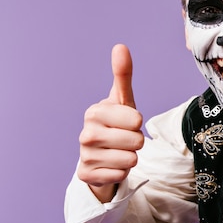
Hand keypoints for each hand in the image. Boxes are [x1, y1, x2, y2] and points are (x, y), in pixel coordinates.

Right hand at [77, 44, 143, 201]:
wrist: (99, 157)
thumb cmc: (115, 125)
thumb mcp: (122, 101)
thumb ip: (123, 75)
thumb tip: (120, 47)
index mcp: (94, 112)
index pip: (136, 119)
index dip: (138, 124)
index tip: (127, 124)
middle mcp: (86, 133)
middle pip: (136, 141)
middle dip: (137, 142)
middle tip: (124, 140)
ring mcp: (84, 156)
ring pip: (130, 160)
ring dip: (131, 158)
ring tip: (119, 152)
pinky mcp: (87, 175)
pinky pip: (120, 175)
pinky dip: (122, 173)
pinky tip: (111, 166)